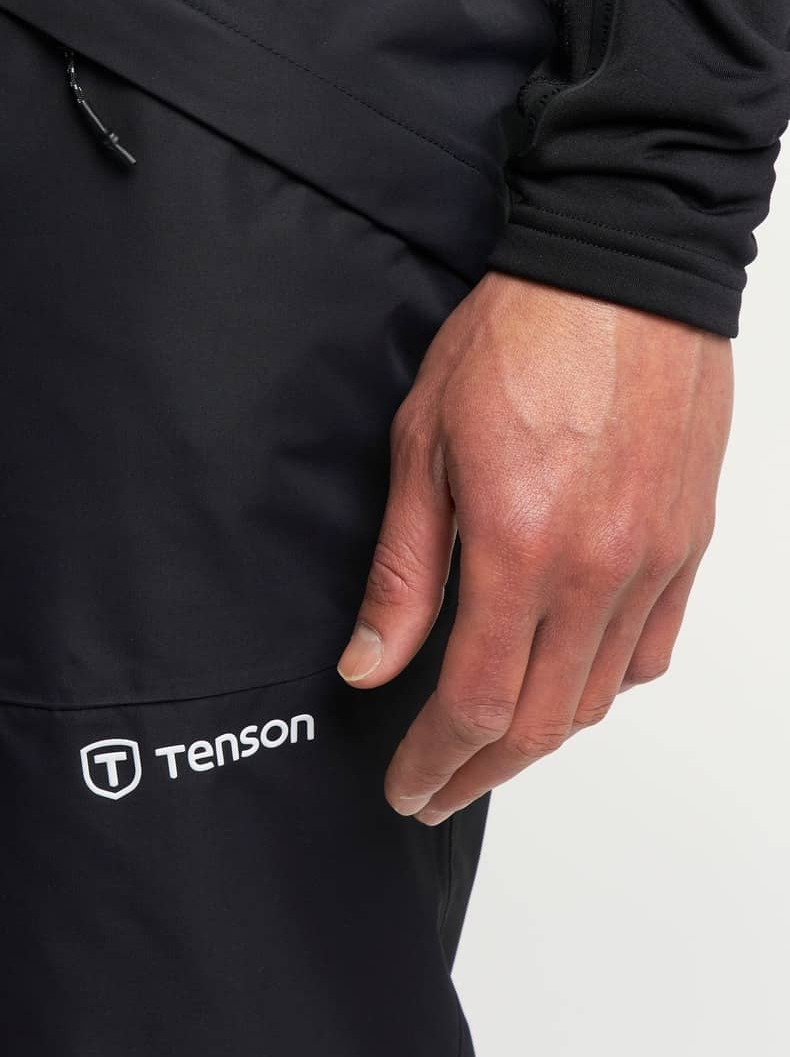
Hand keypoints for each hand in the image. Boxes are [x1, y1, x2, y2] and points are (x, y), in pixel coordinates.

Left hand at [337, 273, 733, 824]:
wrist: (620, 269)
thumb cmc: (517, 337)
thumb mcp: (422, 444)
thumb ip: (402, 570)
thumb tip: (369, 666)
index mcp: (521, 549)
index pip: (476, 703)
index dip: (435, 760)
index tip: (407, 785)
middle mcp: (599, 571)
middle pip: (542, 722)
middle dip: (481, 770)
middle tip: (436, 787)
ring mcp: (653, 561)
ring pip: (600, 695)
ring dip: (542, 735)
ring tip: (490, 744)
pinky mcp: (687, 542)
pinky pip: (652, 648)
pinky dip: (606, 683)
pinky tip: (567, 679)